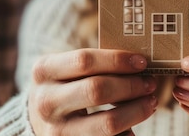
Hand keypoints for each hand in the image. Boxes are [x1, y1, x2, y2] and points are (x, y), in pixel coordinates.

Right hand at [28, 49, 157, 135]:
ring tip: (149, 103)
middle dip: (131, 86)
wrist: (38, 119)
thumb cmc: (63, 86)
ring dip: (136, 112)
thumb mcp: (65, 69)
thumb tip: (138, 63)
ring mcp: (56, 130)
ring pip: (107, 123)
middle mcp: (45, 101)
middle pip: (97, 90)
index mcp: (44, 71)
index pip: (85, 60)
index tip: (141, 62)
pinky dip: (126, 133)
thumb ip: (94, 63)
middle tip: (150, 83)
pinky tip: (131, 125)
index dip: (117, 60)